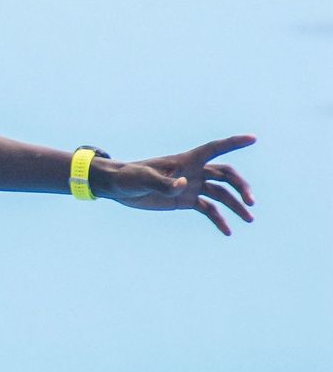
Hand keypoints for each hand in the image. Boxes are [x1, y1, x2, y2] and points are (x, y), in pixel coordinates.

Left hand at [94, 135, 255, 235]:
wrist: (118, 188)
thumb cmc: (129, 177)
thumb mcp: (143, 179)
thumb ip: (164, 183)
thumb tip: (184, 186)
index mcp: (185, 160)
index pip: (214, 149)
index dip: (233, 143)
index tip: (252, 139)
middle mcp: (193, 172)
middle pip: (225, 175)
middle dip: (240, 187)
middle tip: (251, 202)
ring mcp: (191, 186)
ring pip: (221, 194)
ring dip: (236, 205)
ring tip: (249, 219)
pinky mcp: (186, 201)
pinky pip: (208, 209)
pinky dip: (219, 219)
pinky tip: (228, 231)